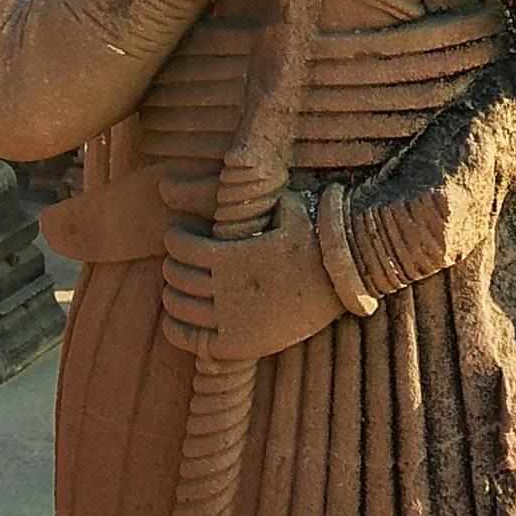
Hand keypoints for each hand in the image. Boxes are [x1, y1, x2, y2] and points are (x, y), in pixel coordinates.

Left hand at [160, 185, 343, 361]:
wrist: (343, 286)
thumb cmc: (320, 246)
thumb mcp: (294, 209)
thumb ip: (269, 197)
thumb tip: (262, 172)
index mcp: (231, 253)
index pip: (181, 246)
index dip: (174, 240)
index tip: (177, 237)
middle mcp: (225, 286)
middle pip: (177, 276)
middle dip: (172, 267)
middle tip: (176, 264)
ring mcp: (231, 317)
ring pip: (180, 306)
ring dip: (171, 296)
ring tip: (174, 291)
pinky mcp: (238, 343)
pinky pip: (192, 340)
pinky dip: (176, 329)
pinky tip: (173, 320)